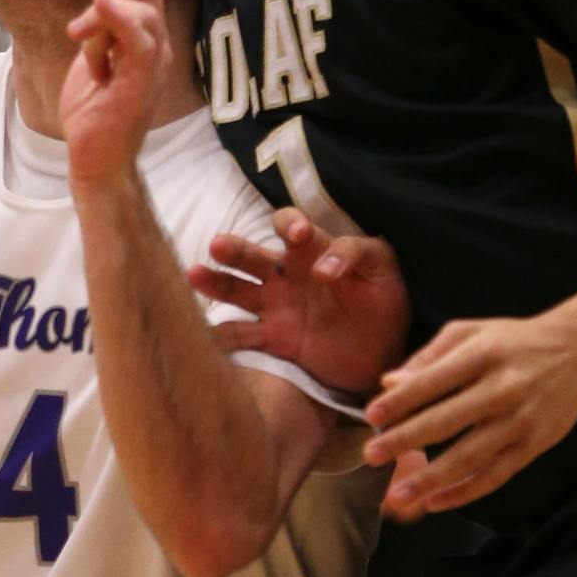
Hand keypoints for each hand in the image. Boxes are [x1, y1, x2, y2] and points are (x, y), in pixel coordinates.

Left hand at [61, 0, 174, 186]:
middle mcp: (155, 47)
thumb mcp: (93, 57)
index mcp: (144, 39)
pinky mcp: (144, 82)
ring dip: (101, 13)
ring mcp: (153, 64)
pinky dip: (123, 17)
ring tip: (76, 37)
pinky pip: (141, 40)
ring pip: (142, 10)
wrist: (95, 158)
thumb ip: (100, 26)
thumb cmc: (93, 112)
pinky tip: (103, 4)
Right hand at [190, 208, 409, 395]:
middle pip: (249, 256)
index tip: (299, 236)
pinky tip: (202, 335)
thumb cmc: (382, 300)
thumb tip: (322, 266)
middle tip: (218, 246)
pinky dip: (219, 337)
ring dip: (214, 282)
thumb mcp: (381, 268)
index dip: (290, 224)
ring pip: (235, 290)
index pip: (288, 225)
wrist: (381, 352)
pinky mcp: (273, 340)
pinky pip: (240, 337)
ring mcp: (274, 307)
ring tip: (194, 275)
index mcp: (310, 250)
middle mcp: (284, 275)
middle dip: (233, 250)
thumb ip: (357, 253)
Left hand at [362, 314, 576, 519]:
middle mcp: (503, 388)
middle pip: (448, 421)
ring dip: (431, 479)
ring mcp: (521, 421)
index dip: (401, 400)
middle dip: (406, 440)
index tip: (371, 415)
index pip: (434, 380)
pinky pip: (496, 476)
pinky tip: (435, 502)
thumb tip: (389, 383)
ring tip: (397, 496)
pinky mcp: (534, 446)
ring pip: (470, 457)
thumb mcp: (470, 333)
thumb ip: (429, 357)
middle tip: (371, 455)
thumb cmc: (512, 341)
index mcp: (483, 354)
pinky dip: (464, 492)